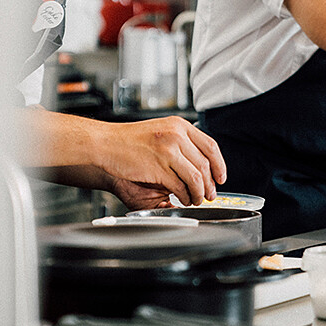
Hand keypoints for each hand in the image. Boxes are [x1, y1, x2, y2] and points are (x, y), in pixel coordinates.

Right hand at [96, 116, 226, 205]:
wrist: (105, 144)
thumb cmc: (128, 142)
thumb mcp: (160, 132)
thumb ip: (180, 144)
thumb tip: (199, 165)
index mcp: (179, 125)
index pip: (210, 146)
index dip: (219, 165)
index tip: (220, 177)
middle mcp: (176, 135)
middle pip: (205, 164)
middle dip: (210, 184)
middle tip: (210, 194)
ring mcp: (168, 150)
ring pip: (196, 177)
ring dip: (199, 193)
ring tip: (195, 199)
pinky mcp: (159, 167)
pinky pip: (181, 186)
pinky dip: (185, 196)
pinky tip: (182, 198)